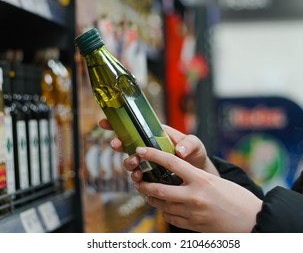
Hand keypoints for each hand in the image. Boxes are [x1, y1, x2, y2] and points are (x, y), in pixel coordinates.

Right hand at [98, 118, 219, 179]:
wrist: (198, 175)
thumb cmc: (195, 155)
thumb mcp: (195, 145)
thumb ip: (189, 144)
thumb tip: (179, 151)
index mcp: (155, 135)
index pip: (134, 126)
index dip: (118, 124)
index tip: (104, 122)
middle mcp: (148, 148)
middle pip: (126, 144)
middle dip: (118, 144)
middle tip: (116, 145)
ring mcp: (147, 164)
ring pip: (130, 162)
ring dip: (128, 162)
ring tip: (135, 164)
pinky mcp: (149, 178)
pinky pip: (138, 179)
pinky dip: (136, 180)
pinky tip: (140, 180)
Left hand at [133, 146, 261, 232]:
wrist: (252, 221)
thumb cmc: (238, 198)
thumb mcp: (217, 181)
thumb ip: (196, 178)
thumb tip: (178, 174)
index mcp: (201, 179)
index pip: (171, 162)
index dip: (153, 154)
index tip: (141, 151)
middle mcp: (194, 196)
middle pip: (159, 189)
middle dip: (144, 185)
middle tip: (138, 180)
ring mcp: (193, 213)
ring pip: (162, 206)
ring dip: (152, 200)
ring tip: (148, 194)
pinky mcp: (193, 226)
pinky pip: (171, 218)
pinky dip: (165, 211)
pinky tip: (165, 207)